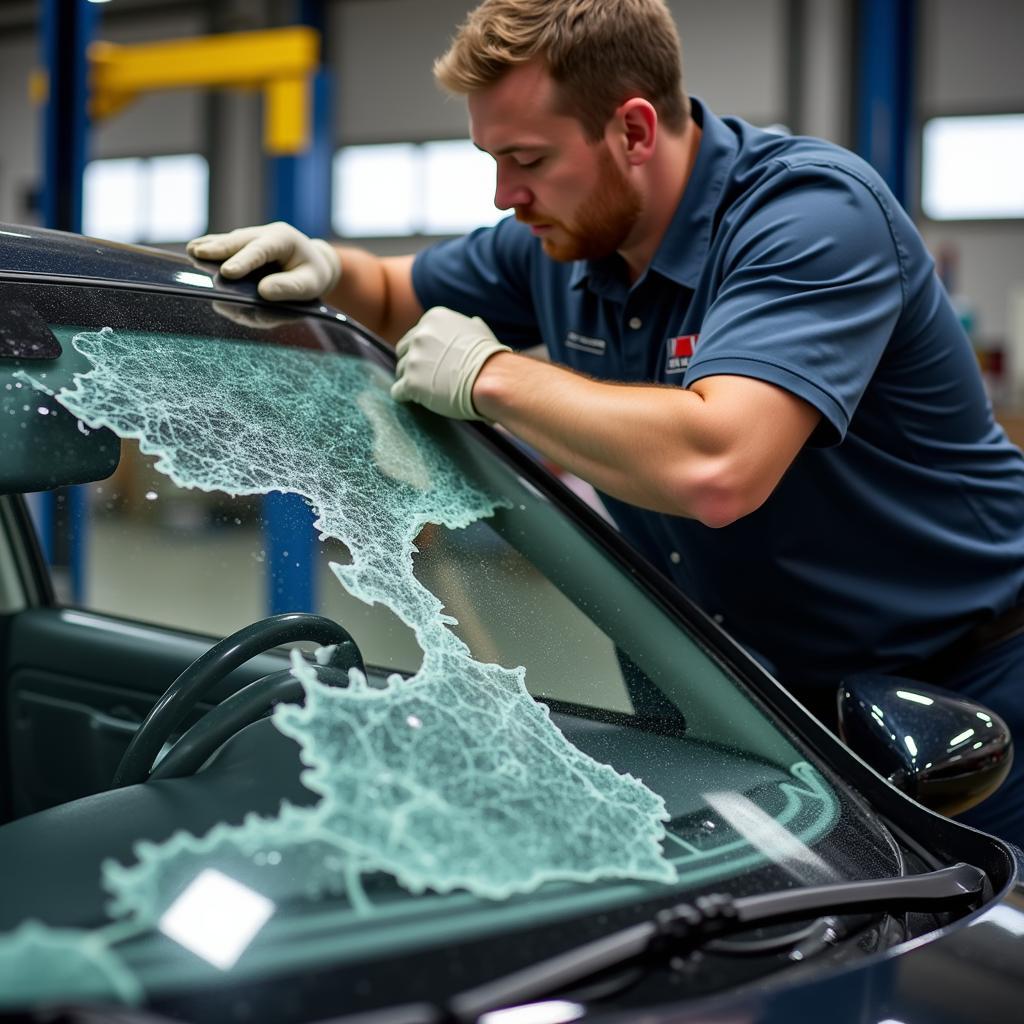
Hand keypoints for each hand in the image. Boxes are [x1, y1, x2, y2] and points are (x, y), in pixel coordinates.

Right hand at [186, 222, 340, 301]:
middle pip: (238, 240)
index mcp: (283, 239)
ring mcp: (252, 238)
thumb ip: (290, 288)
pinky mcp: (244, 247)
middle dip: (218, 248)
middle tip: (198, 253)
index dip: (243, 261)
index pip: (261, 251)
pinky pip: (228, 248)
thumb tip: (263, 292)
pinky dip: (212, 250)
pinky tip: (195, 251)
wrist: (314, 264)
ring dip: (210, 246)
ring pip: (230, 241)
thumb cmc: (313, 275)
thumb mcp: (311, 284)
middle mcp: (265, 234)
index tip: (228, 272)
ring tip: (192, 251)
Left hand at [390, 307, 510, 419]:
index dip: (425, 352)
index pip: (416, 335)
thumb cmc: (491, 359)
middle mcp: (419, 335)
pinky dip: (406, 396)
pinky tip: (417, 400)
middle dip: (412, 364)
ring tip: (427, 391)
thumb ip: (468, 326)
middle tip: (426, 377)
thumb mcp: (480, 331)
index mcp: (433, 320)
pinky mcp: (411, 382)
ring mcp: (414, 359)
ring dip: (410, 381)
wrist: (492, 379)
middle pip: (403, 351)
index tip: (434, 363)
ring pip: (400, 371)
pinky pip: (397, 391)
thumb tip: (473, 322)